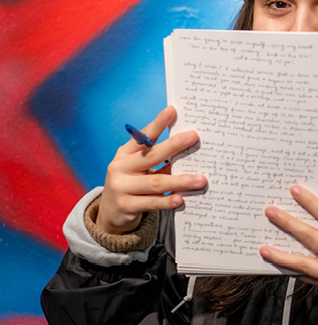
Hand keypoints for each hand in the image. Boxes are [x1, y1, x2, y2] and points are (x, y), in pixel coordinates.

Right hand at [96, 105, 206, 234]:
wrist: (110, 213)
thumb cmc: (133, 183)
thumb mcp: (140, 168)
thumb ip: (159, 159)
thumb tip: (189, 147)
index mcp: (125, 153)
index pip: (143, 136)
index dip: (158, 123)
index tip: (172, 110)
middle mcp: (120, 167)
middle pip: (151, 155)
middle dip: (174, 145)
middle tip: (194, 137)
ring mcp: (121, 187)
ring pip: (155, 182)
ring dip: (180, 180)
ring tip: (200, 179)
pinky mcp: (125, 206)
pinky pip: (151, 203)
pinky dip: (167, 201)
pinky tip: (180, 198)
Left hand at [260, 185, 317, 314]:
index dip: (310, 203)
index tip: (295, 191)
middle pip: (311, 239)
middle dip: (288, 224)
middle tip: (271, 212)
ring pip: (305, 264)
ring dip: (282, 256)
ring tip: (265, 248)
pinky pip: (312, 280)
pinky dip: (297, 272)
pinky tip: (284, 267)